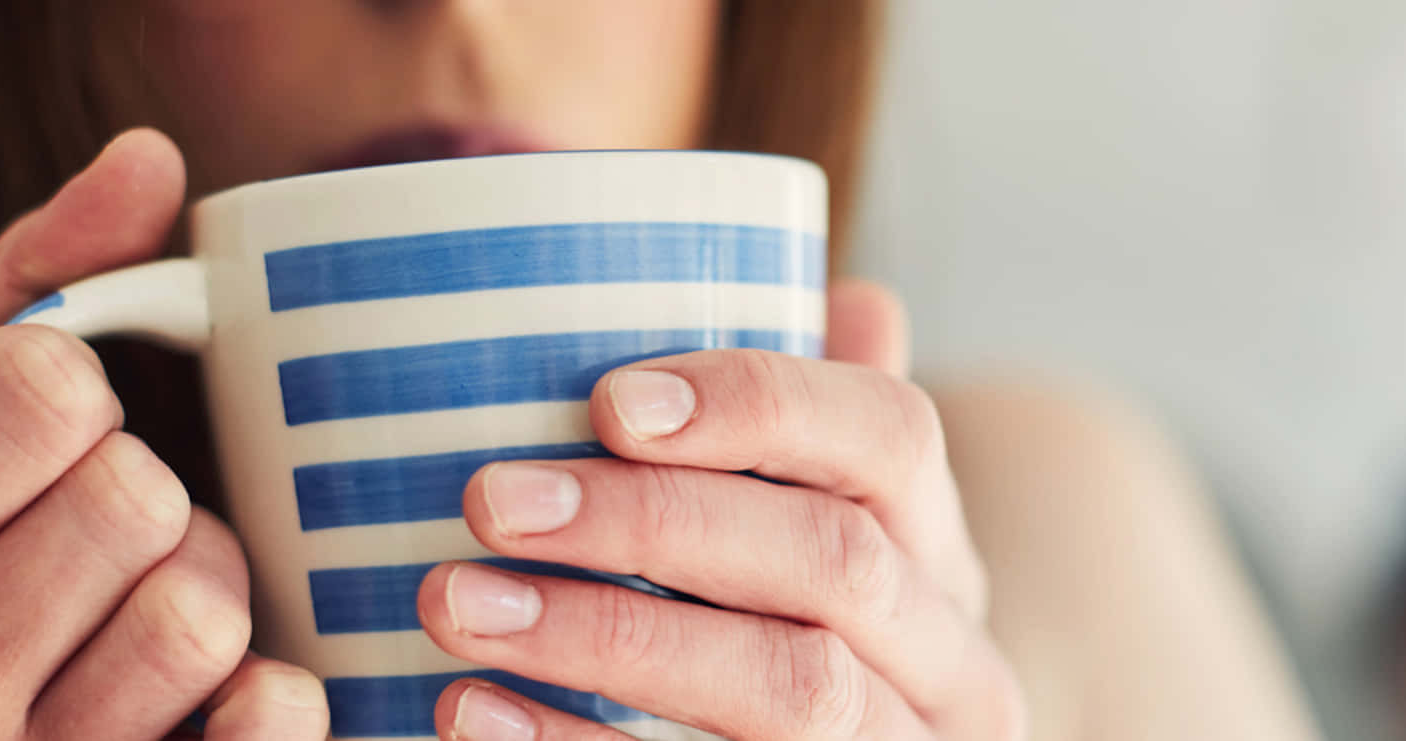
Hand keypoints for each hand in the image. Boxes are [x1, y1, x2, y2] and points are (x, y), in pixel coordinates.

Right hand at [0, 130, 327, 739]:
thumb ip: (30, 295)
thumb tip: (151, 161)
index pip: (37, 390)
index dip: (72, 397)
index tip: (44, 444)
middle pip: (134, 498)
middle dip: (141, 497)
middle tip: (96, 540)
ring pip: (200, 611)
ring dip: (201, 594)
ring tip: (135, 618)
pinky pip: (268, 722)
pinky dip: (268, 696)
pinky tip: (209, 697)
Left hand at [416, 281, 1026, 738]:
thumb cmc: (794, 646)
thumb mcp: (826, 545)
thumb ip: (812, 439)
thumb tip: (854, 298)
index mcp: (939, 550)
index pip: (893, 436)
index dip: (759, 406)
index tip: (608, 403)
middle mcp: (950, 659)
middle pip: (833, 561)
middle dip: (653, 523)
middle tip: (491, 500)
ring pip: (789, 687)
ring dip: (610, 638)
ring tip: (455, 605)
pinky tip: (472, 714)